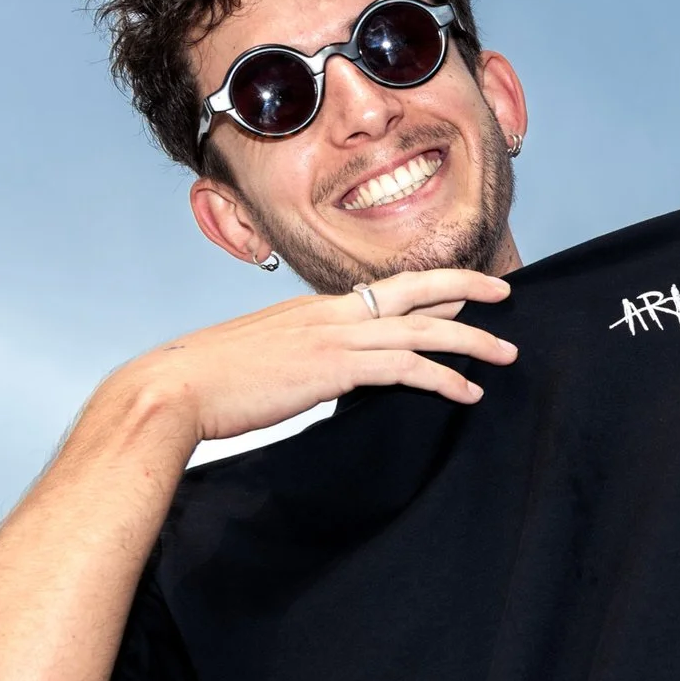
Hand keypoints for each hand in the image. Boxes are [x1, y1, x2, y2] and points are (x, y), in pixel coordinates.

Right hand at [113, 268, 517, 444]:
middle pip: (413, 290)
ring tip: (507, 355)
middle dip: (466, 288)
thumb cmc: (207, 382)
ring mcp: (333, 337)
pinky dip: (444, 378)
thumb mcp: (259, 356)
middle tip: (506, 293)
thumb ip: (296, 356)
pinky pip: (405, 368)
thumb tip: (318, 371)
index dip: (430, 287)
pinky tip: (468, 393)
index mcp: (311, 308)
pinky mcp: (335, 369)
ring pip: (421, 329)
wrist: (173, 389)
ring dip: (471, 342)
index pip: (384, 291)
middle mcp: (328, 313)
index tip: (465, 288)